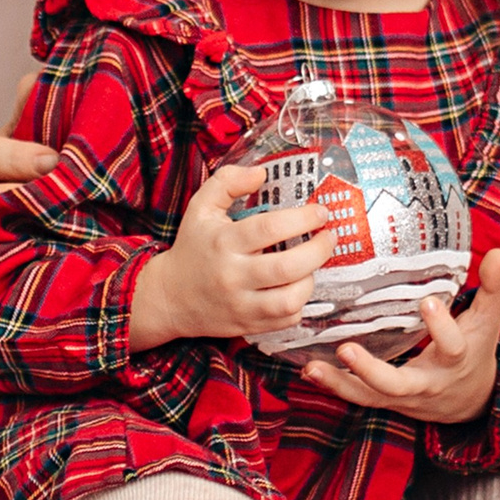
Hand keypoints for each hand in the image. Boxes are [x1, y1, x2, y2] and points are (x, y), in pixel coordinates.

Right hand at [128, 165, 332, 353]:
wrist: (170, 297)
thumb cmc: (193, 246)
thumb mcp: (201, 207)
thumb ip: (228, 182)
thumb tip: (262, 173)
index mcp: (223, 242)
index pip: (269, 228)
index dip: (303, 219)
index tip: (321, 212)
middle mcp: (233, 275)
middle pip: (287, 267)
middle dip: (318, 250)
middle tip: (329, 237)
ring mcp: (241, 305)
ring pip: (290, 301)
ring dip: (311, 281)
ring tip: (312, 265)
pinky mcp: (248, 326)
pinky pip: (286, 321)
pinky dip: (299, 304)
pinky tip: (297, 287)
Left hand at [300, 250, 499, 425]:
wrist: (471, 401)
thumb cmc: (476, 350)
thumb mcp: (488, 321)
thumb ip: (494, 288)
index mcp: (456, 359)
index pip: (452, 346)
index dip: (441, 327)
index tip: (428, 301)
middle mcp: (427, 383)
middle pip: (398, 383)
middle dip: (372, 370)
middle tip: (347, 348)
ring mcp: (403, 396)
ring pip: (370, 396)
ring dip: (341, 382)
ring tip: (314, 366)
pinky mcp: (386, 401)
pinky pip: (358, 397)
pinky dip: (334, 386)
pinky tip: (309, 370)